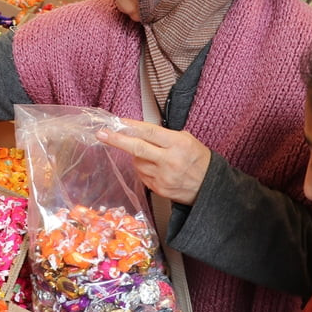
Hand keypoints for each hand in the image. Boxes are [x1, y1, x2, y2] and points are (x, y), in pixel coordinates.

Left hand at [95, 119, 210, 204]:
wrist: (210, 187)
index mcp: (178, 144)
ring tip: (151, 156)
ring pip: (137, 162)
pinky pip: (142, 175)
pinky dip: (143, 169)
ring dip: (136, 156)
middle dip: (117, 140)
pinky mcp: (159, 189)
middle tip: (102, 133)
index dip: (130, 126)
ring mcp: (163, 177)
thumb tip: (138, 129)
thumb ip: (164, 135)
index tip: (116, 121)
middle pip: (137, 148)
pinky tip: (154, 167)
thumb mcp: (187, 139)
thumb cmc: (198, 160)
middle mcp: (169, 161)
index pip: (149, 131)